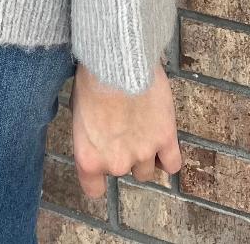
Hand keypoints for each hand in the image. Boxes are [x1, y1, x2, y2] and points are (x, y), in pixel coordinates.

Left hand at [70, 59, 181, 198]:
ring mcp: (143, 153)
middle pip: (123, 172)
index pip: (94, 189)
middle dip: (123, 153)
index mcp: (89, 158)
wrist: (117, 60)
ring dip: (146, 154)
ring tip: (142, 128)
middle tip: (122, 127)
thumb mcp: (77, 108)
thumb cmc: (91, 78)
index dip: (99, 176)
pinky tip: (163, 140)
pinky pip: (172, 165)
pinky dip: (169, 156)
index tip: (104, 159)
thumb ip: (87, 132)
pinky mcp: (166, 140)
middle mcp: (116, 163)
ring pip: (147, 171)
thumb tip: (94, 133)